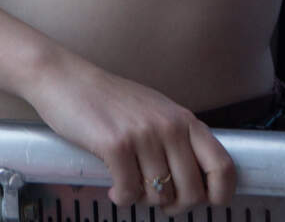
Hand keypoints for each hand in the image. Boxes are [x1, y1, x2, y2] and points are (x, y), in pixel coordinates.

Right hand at [23, 56, 234, 211]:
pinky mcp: (114, 145)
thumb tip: (195, 180)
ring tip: (131, 188)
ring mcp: (142, 135)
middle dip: (176, 206)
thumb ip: (176, 137)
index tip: (208, 202)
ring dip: (144, 200)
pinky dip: (122, 197)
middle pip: (192, 191)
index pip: (222, 166)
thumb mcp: (153, 110)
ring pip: (159, 195)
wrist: (62, 78)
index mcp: (183, 119)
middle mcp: (168, 126)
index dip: (220, 194)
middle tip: (160, 202)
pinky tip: (115, 189)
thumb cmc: (105, 97)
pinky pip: (129, 191)